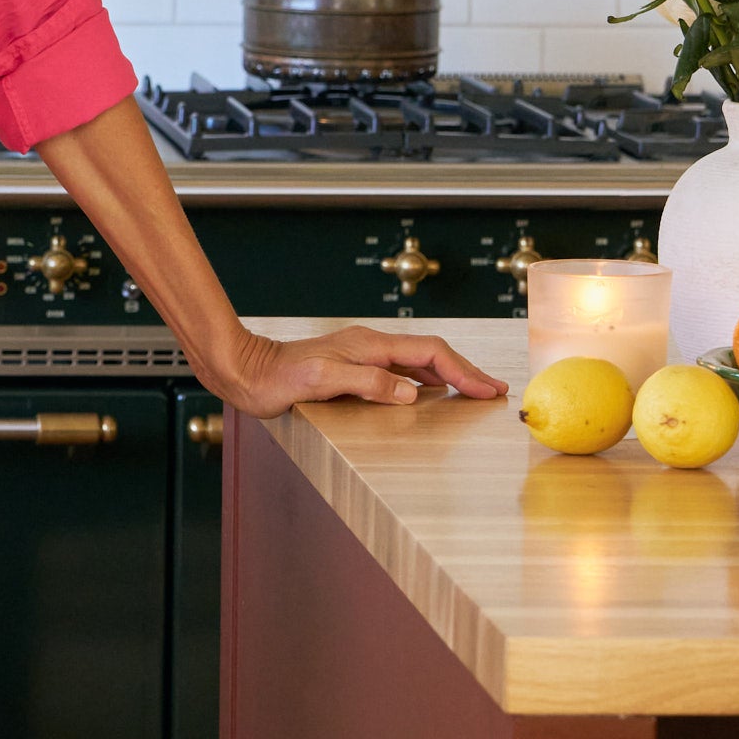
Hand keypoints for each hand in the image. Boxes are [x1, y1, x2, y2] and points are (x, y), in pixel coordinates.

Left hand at [216, 323, 505, 418]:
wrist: (245, 371)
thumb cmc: (277, 379)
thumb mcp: (322, 382)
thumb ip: (368, 383)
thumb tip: (411, 393)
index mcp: (368, 346)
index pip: (430, 353)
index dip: (462, 370)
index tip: (487, 389)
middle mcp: (369, 345)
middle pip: (431, 353)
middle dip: (465, 370)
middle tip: (493, 389)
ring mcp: (361, 355)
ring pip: (418, 360)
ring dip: (449, 374)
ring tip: (472, 390)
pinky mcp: (352, 366)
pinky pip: (400, 369)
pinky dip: (424, 380)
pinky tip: (428, 393)